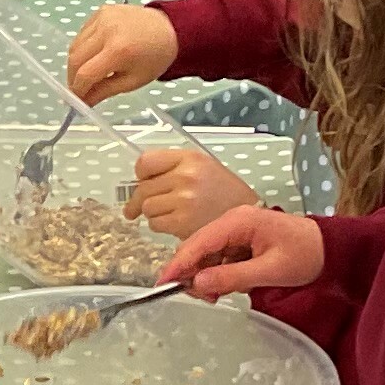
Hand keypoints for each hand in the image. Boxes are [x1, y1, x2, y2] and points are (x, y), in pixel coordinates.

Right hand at [64, 3, 179, 103]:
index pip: (85, 74)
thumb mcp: (132, 81)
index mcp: (118, 50)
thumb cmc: (155, 58)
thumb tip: (83, 102)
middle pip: (75, 59)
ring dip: (77, 62)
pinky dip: (83, 47)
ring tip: (88, 72)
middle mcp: (107, 30)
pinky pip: (82, 33)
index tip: (77, 99)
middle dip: (73, 77)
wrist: (170, 29)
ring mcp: (103, 18)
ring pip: (75, 46)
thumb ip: (104, 91)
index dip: (77, 89)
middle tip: (80, 88)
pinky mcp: (101, 11)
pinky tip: (95, 54)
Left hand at [130, 142, 256, 237]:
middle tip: (135, 209)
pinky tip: (176, 224)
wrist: (249, 215)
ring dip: (153, 214)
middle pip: (143, 189)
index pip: (145, 162)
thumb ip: (174, 168)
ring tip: (170, 215)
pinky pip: (156, 224)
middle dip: (139, 201)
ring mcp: (184, 199)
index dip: (141, 174)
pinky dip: (161, 226)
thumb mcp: (203, 167)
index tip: (141, 182)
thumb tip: (140, 181)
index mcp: (189, 158)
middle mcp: (185, 176)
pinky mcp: (183, 222)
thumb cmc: (226, 192)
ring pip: (147, 208)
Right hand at [164, 206, 323, 300]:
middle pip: (198, 247)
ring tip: (216, 296)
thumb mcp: (269, 270)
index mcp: (239, 221)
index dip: (178, 264)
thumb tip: (197, 285)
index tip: (163, 284)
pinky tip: (224, 288)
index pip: (198, 242)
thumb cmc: (306, 255)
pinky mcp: (241, 240)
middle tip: (199, 298)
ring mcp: (236, 230)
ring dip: (205, 276)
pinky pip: (219, 257)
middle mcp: (233, 221)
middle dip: (192, 273)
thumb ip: (232, 277)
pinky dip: (217, 274)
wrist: (330, 249)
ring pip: (206, 254)